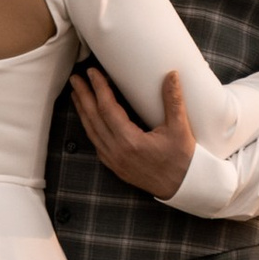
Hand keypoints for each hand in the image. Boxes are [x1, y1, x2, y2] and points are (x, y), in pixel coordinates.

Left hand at [70, 65, 195, 200]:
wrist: (183, 187)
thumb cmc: (182, 160)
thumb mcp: (180, 129)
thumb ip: (173, 100)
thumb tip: (172, 75)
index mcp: (130, 141)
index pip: (107, 109)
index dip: (98, 88)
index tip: (92, 72)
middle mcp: (117, 152)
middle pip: (93, 118)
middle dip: (83, 96)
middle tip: (75, 78)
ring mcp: (114, 161)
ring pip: (91, 132)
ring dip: (83, 111)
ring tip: (77, 94)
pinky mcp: (115, 166)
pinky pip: (96, 143)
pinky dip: (90, 127)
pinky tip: (89, 118)